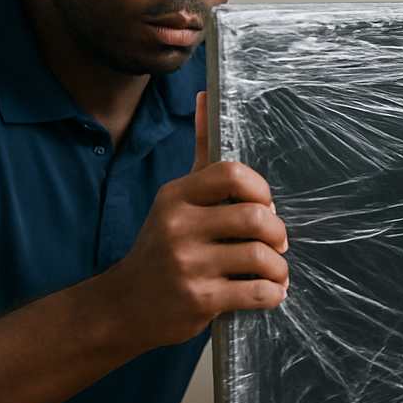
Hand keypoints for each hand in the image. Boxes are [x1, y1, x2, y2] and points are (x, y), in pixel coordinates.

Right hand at [103, 92, 289, 349]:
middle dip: (277, 233)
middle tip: (277, 244)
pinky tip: (269, 292)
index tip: (265, 207)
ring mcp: (188, 265)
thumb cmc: (161, 247)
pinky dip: (273, 293)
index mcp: (177, 196)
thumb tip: (207, 96)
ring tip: (275, 272)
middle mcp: (179, 226)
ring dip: (279, 268)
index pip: (233, 174)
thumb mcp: (175, 199)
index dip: (262, 191)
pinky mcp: (199, 300)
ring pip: (262, 256)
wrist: (123, 306)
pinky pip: (257, 292)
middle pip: (255, 217)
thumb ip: (199, 151)